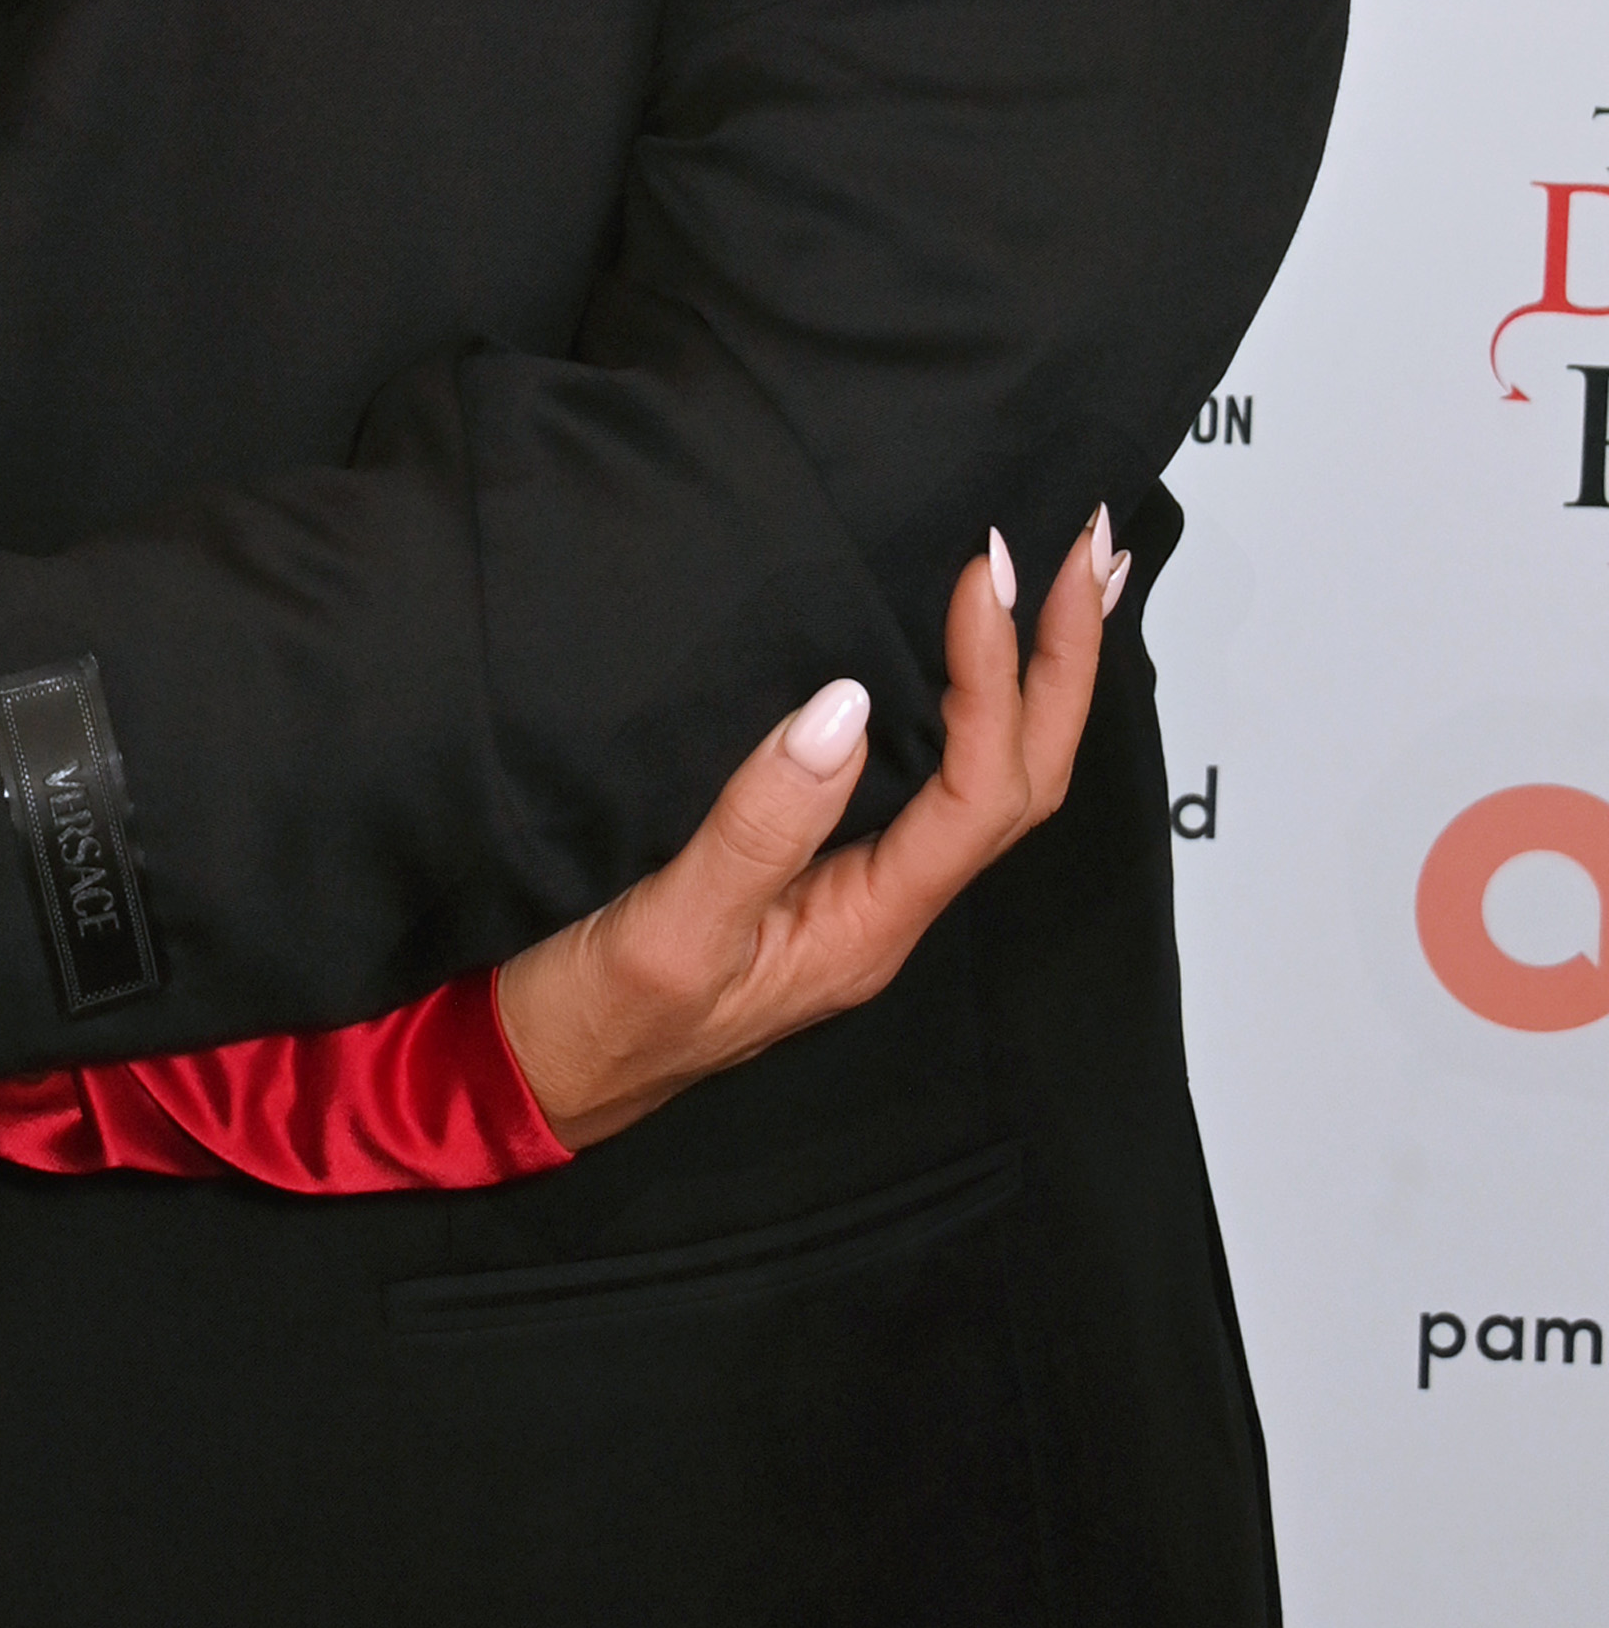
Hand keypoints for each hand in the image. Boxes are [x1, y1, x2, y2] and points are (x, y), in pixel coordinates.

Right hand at [496, 512, 1124, 1149]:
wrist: (538, 1079)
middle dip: (1066, 665)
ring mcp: (859, 894)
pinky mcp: (823, 874)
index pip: (977, 792)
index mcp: (865, 929)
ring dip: (1040, 681)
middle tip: (1088, 548)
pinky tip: (969, 661)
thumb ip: (756, 828)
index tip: (980, 571)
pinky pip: (937, 783)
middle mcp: (884, 912)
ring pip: (991, 783)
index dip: (995, 677)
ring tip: (1069, 585)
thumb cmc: (598, 1022)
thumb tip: (841, 709)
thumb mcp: (668, 929)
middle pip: (1021, 783)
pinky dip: (978, 706)